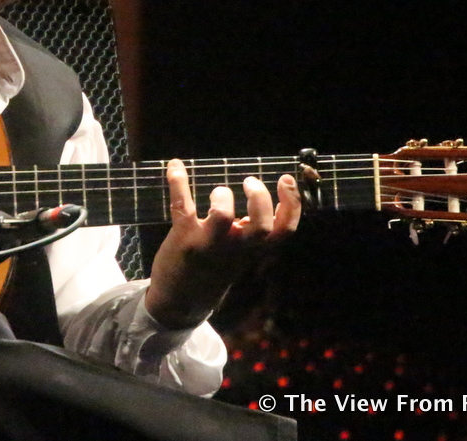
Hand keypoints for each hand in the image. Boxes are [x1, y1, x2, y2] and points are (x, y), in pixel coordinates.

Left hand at [145, 159, 300, 328]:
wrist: (181, 301)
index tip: (285, 178)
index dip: (291, 204)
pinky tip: (174, 166)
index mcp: (253, 251)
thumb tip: (258, 197)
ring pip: (222, 218)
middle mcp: (235, 249)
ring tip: (219, 192)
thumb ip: (250, 232)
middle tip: (249, 181)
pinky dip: (178, 182)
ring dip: (222, 197)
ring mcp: (208, 243)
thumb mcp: (240, 255)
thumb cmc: (214, 269)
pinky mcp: (184, 238)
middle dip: (260, 199)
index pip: (284, 231)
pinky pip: (182, 206)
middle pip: (262, 226)